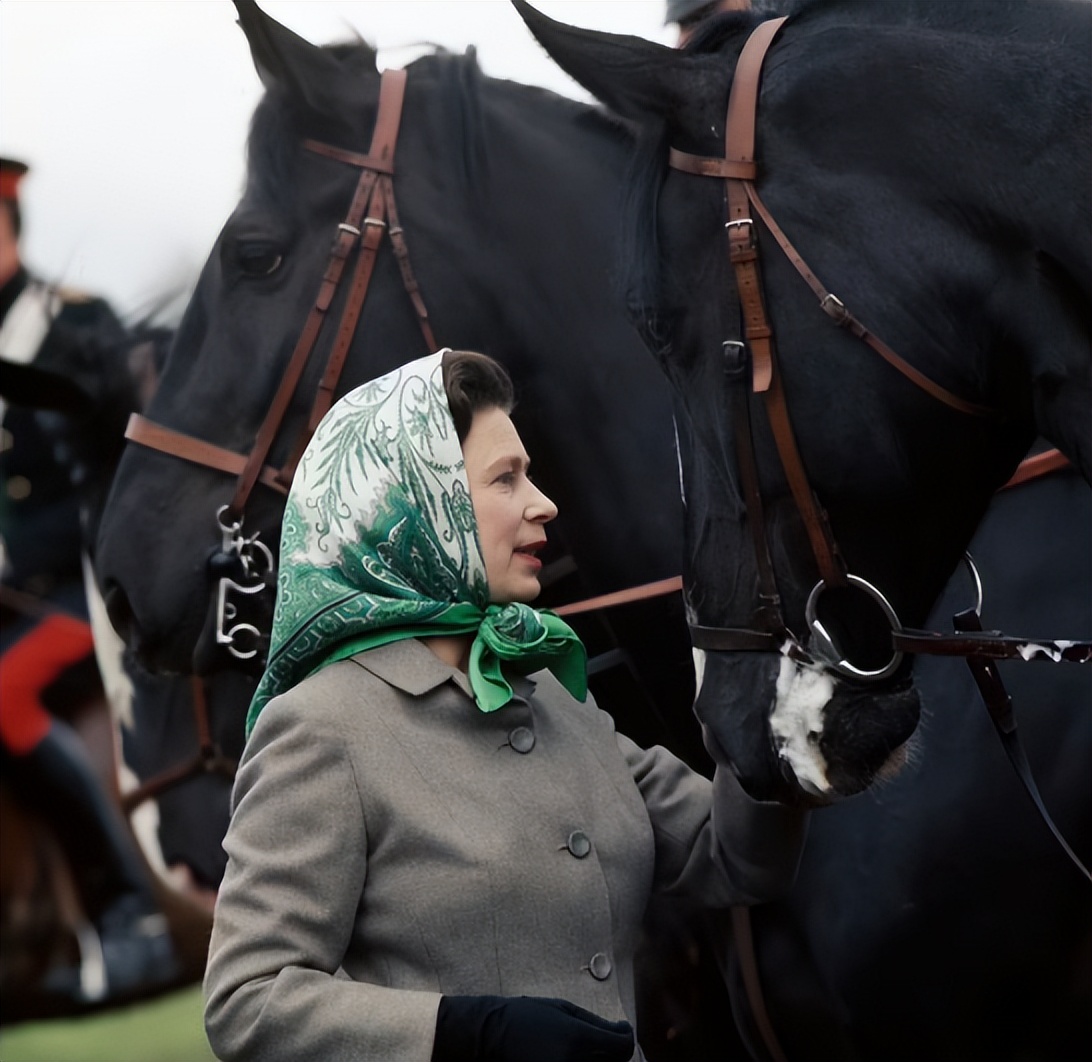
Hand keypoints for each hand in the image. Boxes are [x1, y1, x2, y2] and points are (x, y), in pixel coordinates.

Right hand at [432, 994, 633, 1061]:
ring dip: (601, 1061)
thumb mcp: (562, 1009)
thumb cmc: (525, 1016)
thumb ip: (595, 1023)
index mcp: (577, 1040)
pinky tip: (576, 1057)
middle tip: (605, 1038)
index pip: (623, 1047)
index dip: (627, 1035)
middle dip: (615, 1051)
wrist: (491, 1037)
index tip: (621, 1028)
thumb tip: (622, 1031)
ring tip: (589, 1049)